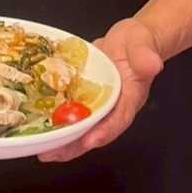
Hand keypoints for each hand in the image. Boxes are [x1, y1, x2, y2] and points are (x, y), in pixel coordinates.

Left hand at [38, 17, 163, 162]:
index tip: (89, 141)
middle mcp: (112, 106)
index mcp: (129, 98)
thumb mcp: (143, 44)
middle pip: (94, 131)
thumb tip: (152, 64)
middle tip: (51, 154)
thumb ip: (146, 56)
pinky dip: (56, 118)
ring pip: (80, 125)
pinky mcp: (84, 94)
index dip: (104, 132)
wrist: (132, 37)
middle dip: (75, 145)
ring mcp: (97, 102)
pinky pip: (71, 109)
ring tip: (42, 149)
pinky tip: (38, 125)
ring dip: (63, 138)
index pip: (118, 120)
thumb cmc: (141, 41)